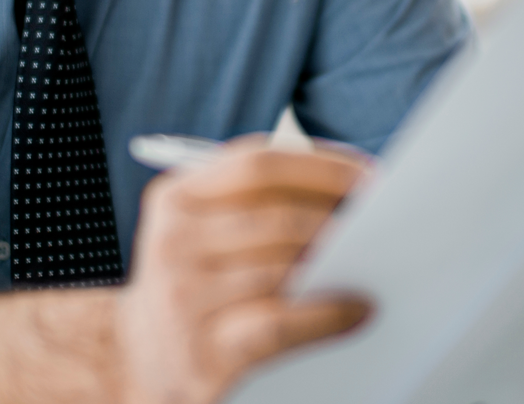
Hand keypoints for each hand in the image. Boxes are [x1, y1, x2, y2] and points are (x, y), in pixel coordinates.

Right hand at [116, 136, 372, 403]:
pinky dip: (328, 314)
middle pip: (278, 216)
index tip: (369, 177)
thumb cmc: (191, 285)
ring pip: (283, 268)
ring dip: (341, 264)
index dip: (323, 165)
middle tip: (385, 223)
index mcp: (175, 197)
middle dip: (340, 218)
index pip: (258, 163)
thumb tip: (349, 191)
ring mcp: (184, 299)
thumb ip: (257, 202)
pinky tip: (357, 309)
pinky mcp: (205, 353)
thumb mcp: (201, 230)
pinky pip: (281, 324)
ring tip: (380, 262)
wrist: (138, 359)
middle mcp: (173, 242)